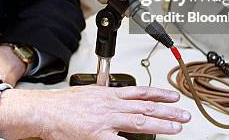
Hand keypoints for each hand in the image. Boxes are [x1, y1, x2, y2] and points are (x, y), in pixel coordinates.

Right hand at [0, 85, 190, 139]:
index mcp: (108, 94)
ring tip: (177, 127)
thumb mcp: (88, 94)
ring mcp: (106, 121)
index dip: (159, 94)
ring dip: (161, 124)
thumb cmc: (61, 105)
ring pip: (141, 121)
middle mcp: (111, 105)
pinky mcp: (98, 135)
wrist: (44, 111)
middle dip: (168, 111)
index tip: (173, 97)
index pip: (140, 92)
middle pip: (146, 107)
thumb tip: (118, 101)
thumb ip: (105, 98)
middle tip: (184, 115)